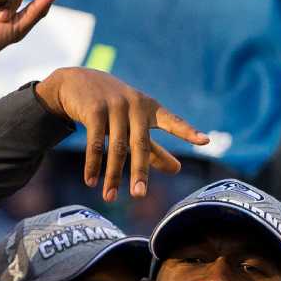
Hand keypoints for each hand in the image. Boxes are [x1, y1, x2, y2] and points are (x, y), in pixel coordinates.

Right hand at [35, 67, 208, 201]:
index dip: (187, 132)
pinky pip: (94, 143)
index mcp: (151, 108)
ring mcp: (114, 106)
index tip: (205, 141)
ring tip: (110, 198)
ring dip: (112, 175)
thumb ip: (155, 148)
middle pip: (141, 144)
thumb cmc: (113, 107)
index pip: (172, 121)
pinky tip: (91, 182)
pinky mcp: (94, 110)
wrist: (75, 82)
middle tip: (139, 196)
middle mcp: (135, 106)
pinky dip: (93, 164)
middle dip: (140, 171)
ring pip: (116, 147)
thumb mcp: (135, 124)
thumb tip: (178, 170)